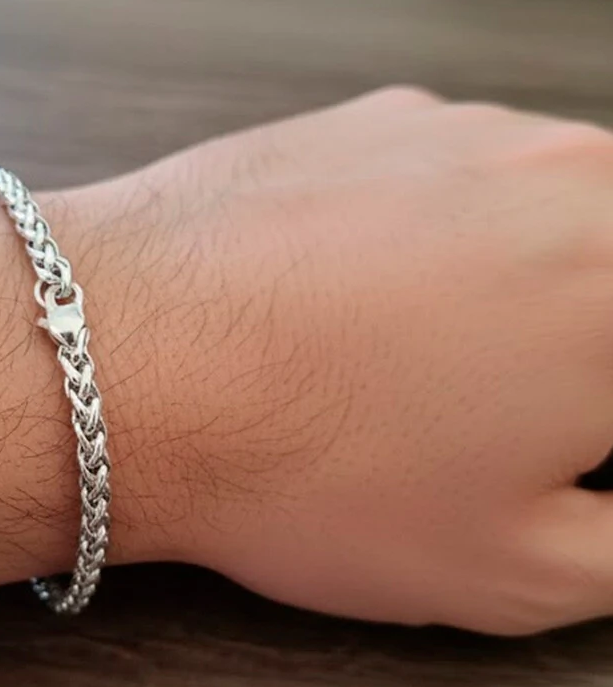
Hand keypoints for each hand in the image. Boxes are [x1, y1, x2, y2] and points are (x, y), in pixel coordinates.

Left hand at [80, 86, 612, 633]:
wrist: (123, 360)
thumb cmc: (310, 470)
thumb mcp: (513, 571)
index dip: (585, 426)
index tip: (549, 451)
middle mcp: (577, 178)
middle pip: (609, 277)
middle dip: (575, 358)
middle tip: (497, 416)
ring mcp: (473, 130)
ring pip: (550, 218)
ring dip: (518, 289)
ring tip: (414, 360)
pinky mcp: (383, 115)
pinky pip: (458, 182)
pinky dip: (442, 239)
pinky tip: (355, 297)